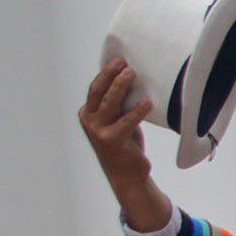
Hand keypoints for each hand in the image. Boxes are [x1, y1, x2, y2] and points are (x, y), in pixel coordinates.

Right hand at [80, 58, 174, 229]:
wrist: (126, 175)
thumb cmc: (125, 144)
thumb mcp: (119, 120)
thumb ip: (120, 105)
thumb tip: (133, 81)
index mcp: (88, 113)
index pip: (95, 89)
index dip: (105, 73)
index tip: (117, 59)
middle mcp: (89, 120)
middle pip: (98, 92)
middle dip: (110, 75)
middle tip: (123, 63)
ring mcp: (98, 131)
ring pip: (110, 103)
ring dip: (121, 87)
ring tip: (132, 74)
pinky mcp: (112, 140)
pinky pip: (127, 121)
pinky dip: (137, 111)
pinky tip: (148, 102)